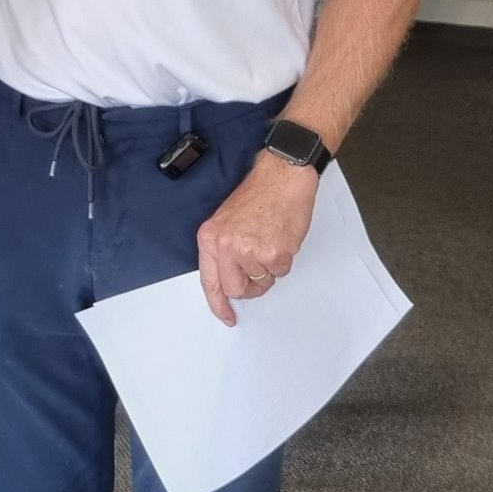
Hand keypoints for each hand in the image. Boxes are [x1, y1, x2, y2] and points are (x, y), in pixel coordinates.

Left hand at [194, 155, 319, 325]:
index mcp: (210, 237)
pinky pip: (280, 272)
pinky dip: (283, 260)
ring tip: (270, 239)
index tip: (226, 315)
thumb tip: (229, 278)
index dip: (218, 303)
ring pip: (262, 281)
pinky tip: (281, 237)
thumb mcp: (226, 221)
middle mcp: (226, 246)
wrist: (283, 176)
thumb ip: (223, 250)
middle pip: (236, 288)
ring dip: (269, 267)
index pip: (209, 281)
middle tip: (259, 268)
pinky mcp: (274, 253)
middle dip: (250, 286)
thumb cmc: (259, 194)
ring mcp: (249, 251)